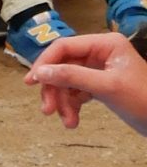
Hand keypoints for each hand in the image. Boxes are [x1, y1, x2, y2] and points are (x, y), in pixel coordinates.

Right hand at [29, 31, 146, 135]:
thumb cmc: (142, 100)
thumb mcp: (106, 87)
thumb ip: (72, 77)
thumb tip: (39, 73)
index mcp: (105, 44)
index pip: (64, 47)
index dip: (45, 63)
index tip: (31, 82)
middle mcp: (100, 53)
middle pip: (63, 66)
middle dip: (55, 89)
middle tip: (47, 111)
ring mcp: (99, 69)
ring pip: (68, 82)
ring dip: (63, 102)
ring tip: (68, 122)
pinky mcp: (100, 85)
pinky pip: (76, 92)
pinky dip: (72, 107)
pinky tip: (73, 121)